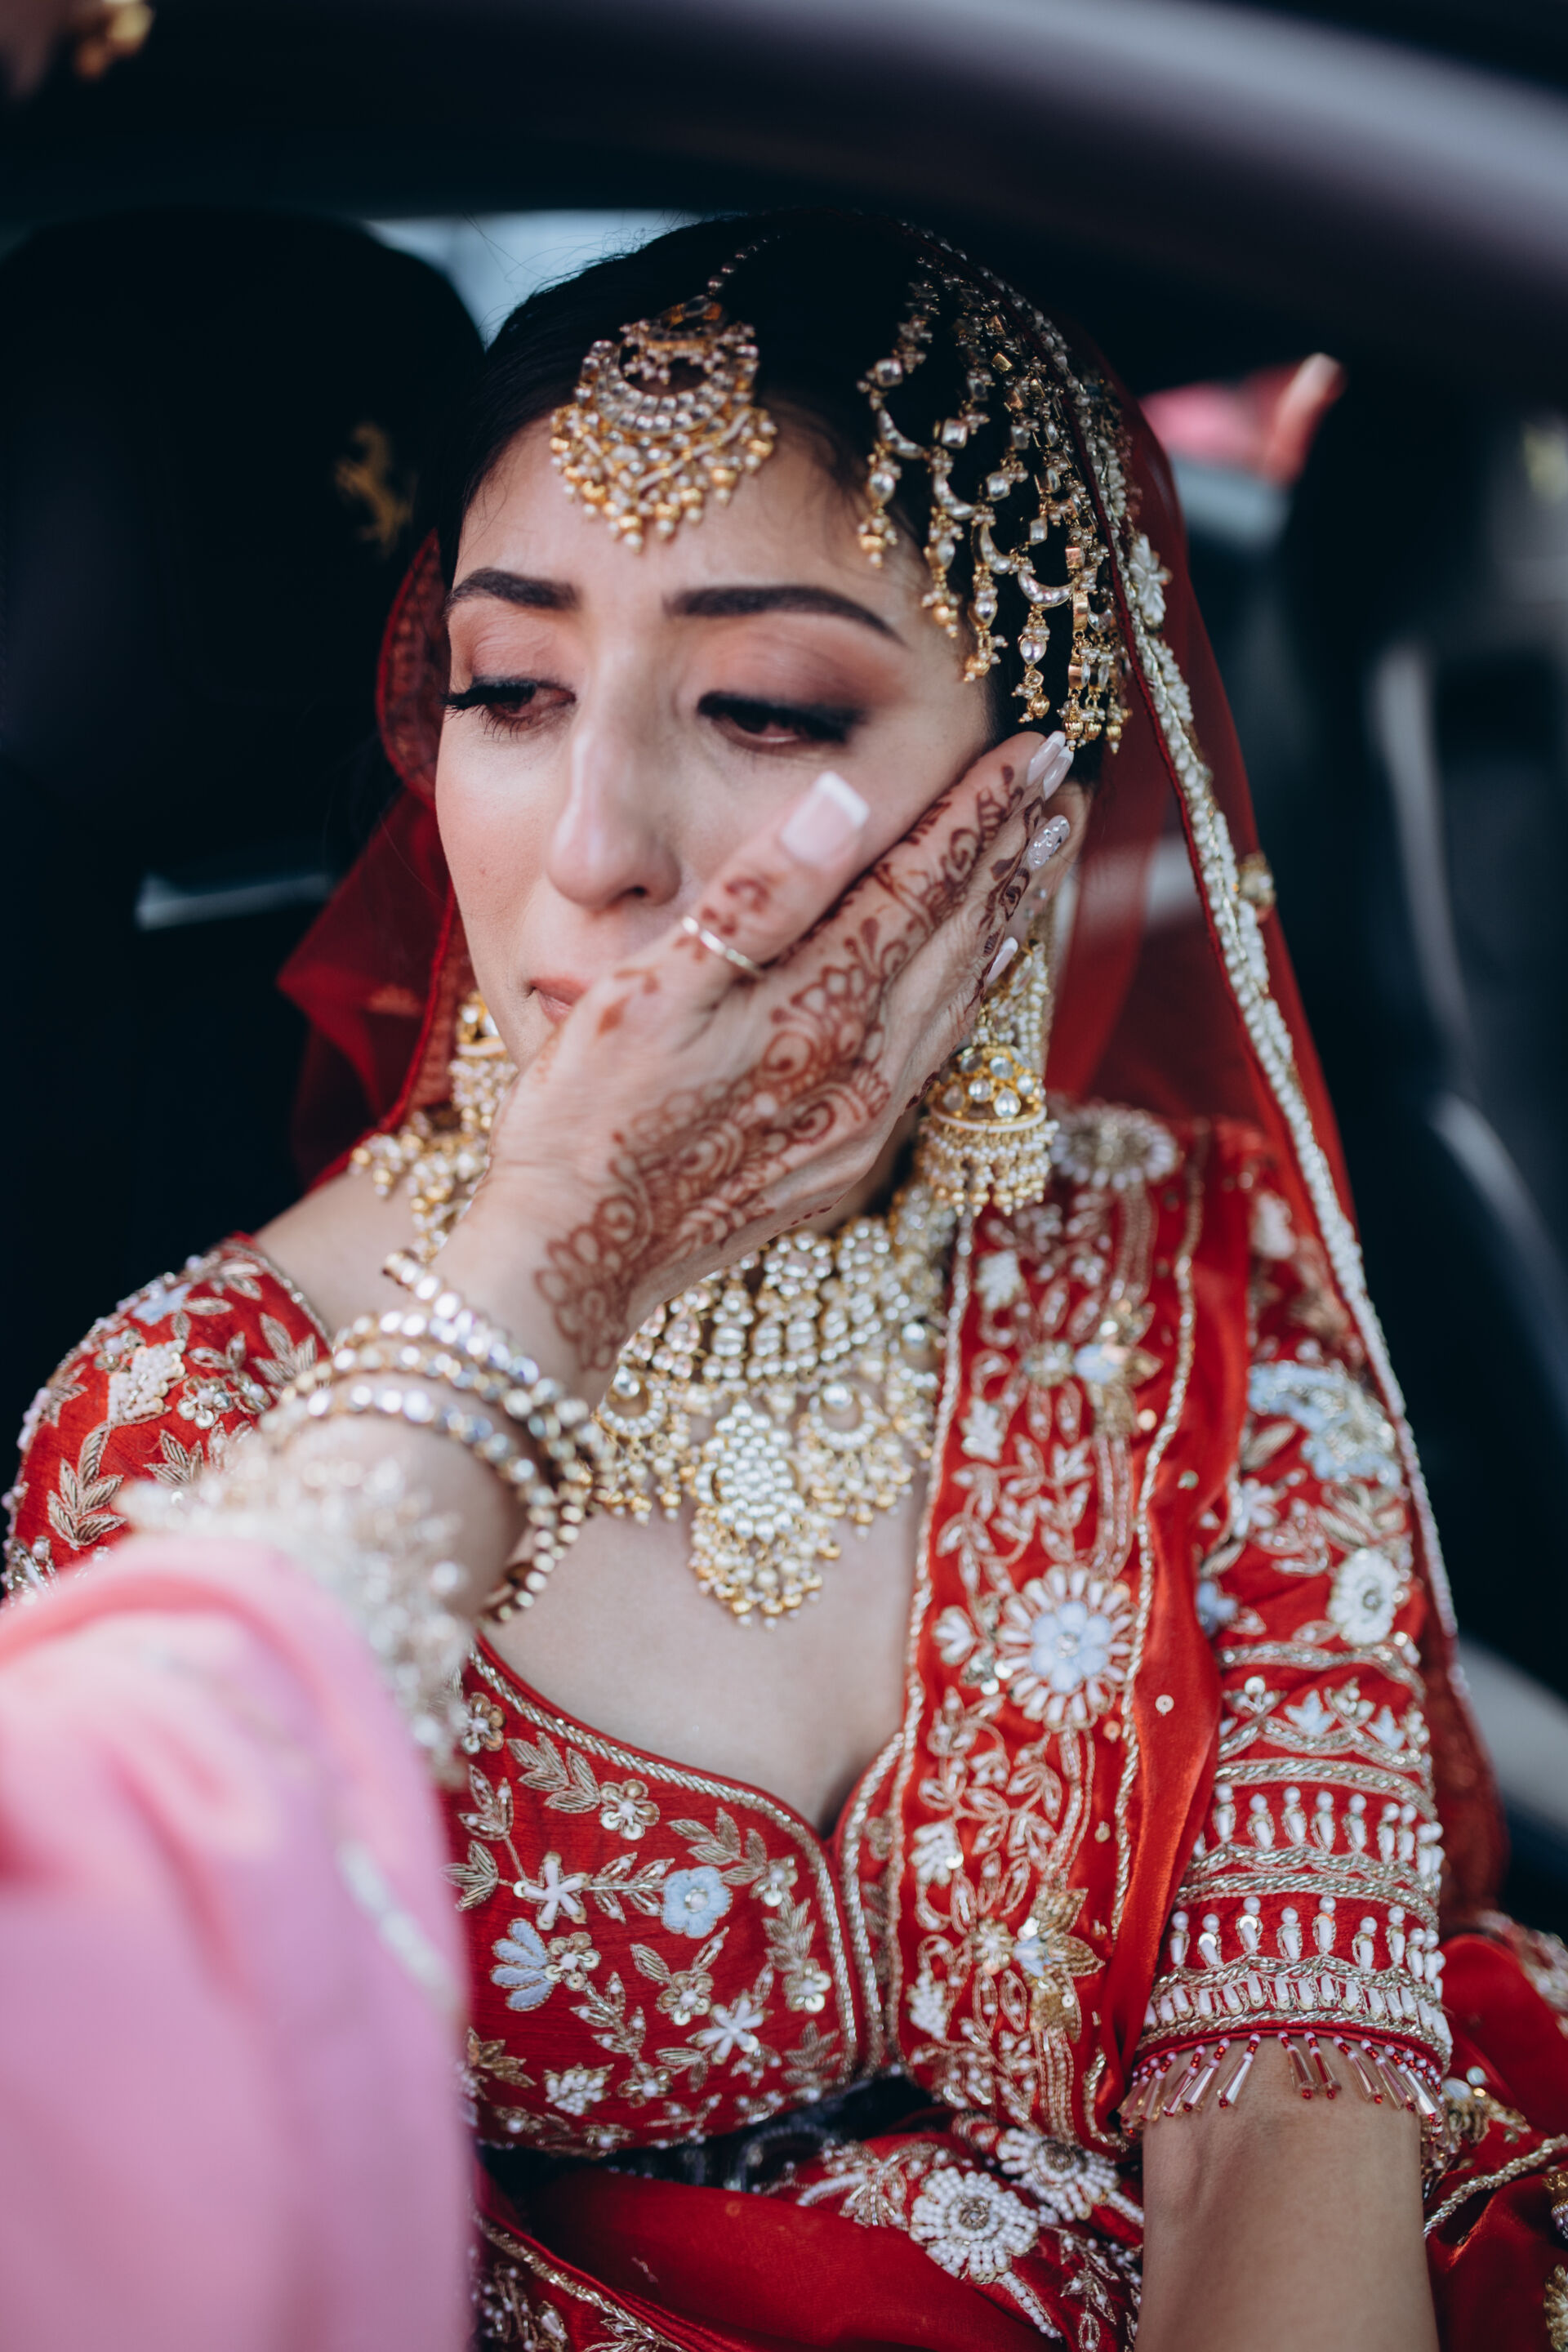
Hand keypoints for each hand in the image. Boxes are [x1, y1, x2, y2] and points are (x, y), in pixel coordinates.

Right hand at [447, 730, 1055, 1376]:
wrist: (573, 1258)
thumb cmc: (584, 1114)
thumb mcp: (647, 987)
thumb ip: (756, 895)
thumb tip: (845, 801)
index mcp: (815, 1008)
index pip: (921, 883)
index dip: (980, 810)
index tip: (1035, 751)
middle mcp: (861, 1068)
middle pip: (961, 937)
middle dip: (1014, 855)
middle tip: (1065, 790)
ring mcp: (862, 1122)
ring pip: (959, 999)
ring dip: (1005, 923)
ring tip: (1042, 862)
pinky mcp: (846, 1160)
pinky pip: (935, 1057)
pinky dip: (969, 1000)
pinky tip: (975, 979)